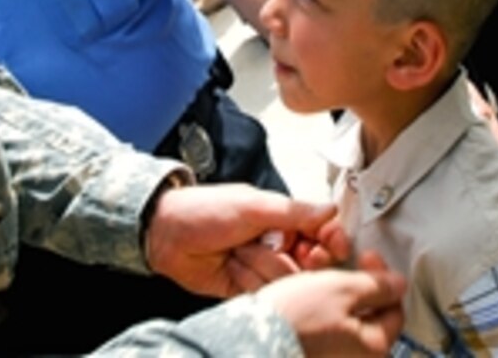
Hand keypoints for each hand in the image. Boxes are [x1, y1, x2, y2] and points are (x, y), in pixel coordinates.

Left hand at [145, 184, 347, 297]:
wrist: (166, 234)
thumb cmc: (204, 209)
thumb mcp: (252, 205)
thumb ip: (294, 211)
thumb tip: (331, 209)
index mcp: (282, 220)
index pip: (323, 234)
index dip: (331, 241)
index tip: (330, 245)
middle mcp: (277, 245)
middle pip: (312, 264)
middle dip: (297, 258)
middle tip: (281, 247)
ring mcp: (263, 268)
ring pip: (288, 280)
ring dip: (262, 264)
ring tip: (239, 250)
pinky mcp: (249, 289)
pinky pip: (265, 292)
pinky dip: (248, 279)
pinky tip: (231, 266)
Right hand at [260, 251, 405, 356]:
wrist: (252, 338)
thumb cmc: (295, 318)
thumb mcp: (340, 289)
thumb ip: (376, 285)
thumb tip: (399, 284)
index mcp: (375, 348)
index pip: (394, 308)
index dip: (382, 277)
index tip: (367, 256)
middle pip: (369, 315)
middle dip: (356, 285)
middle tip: (340, 267)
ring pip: (345, 321)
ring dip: (335, 296)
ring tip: (316, 279)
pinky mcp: (314, 355)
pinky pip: (326, 330)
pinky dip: (320, 311)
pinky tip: (304, 299)